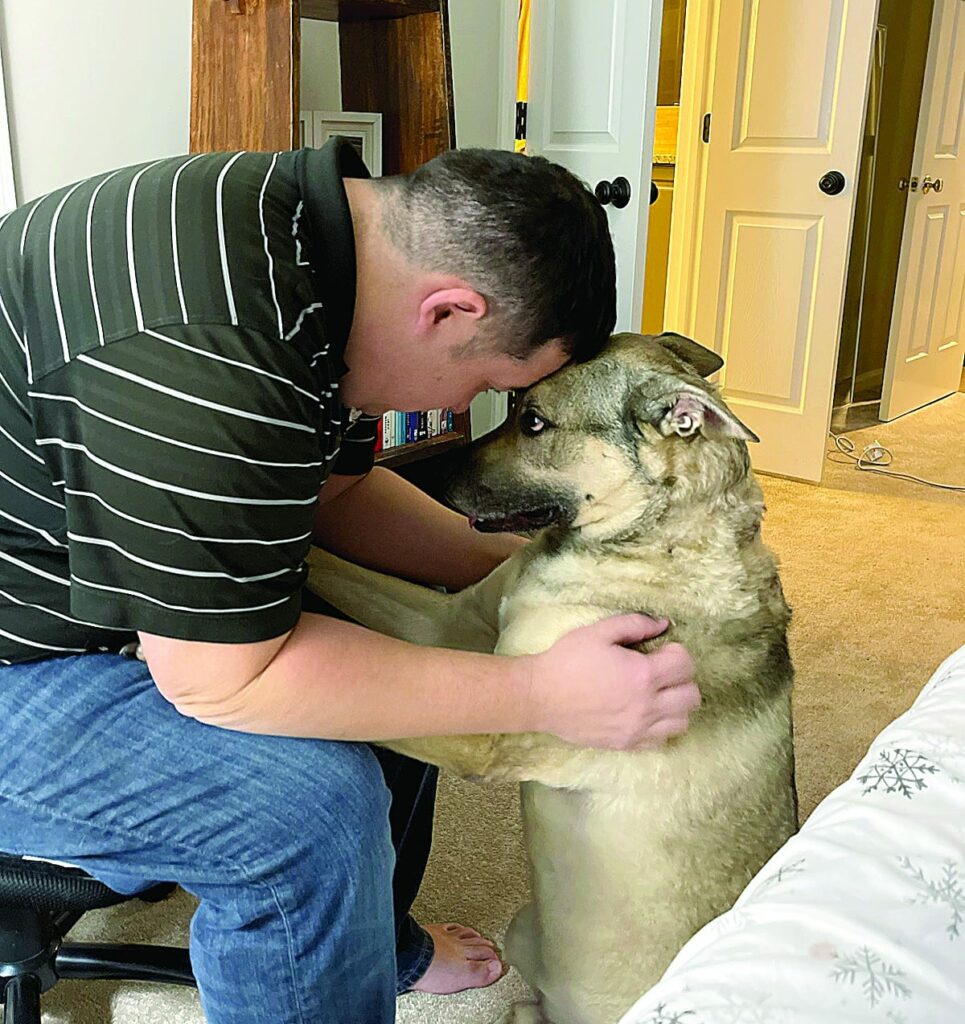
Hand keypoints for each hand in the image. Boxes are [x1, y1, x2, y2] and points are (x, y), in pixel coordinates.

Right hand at [526, 614, 698, 750]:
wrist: (540, 696)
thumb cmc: (567, 660)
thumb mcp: (599, 631)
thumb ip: (635, 624)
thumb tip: (663, 624)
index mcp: (642, 674)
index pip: (686, 665)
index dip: (676, 652)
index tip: (660, 650)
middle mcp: (647, 706)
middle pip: (691, 696)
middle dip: (681, 679)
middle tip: (660, 672)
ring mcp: (638, 729)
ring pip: (682, 721)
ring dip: (675, 705)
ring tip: (656, 694)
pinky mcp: (626, 744)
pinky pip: (661, 740)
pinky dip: (660, 726)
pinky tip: (644, 713)